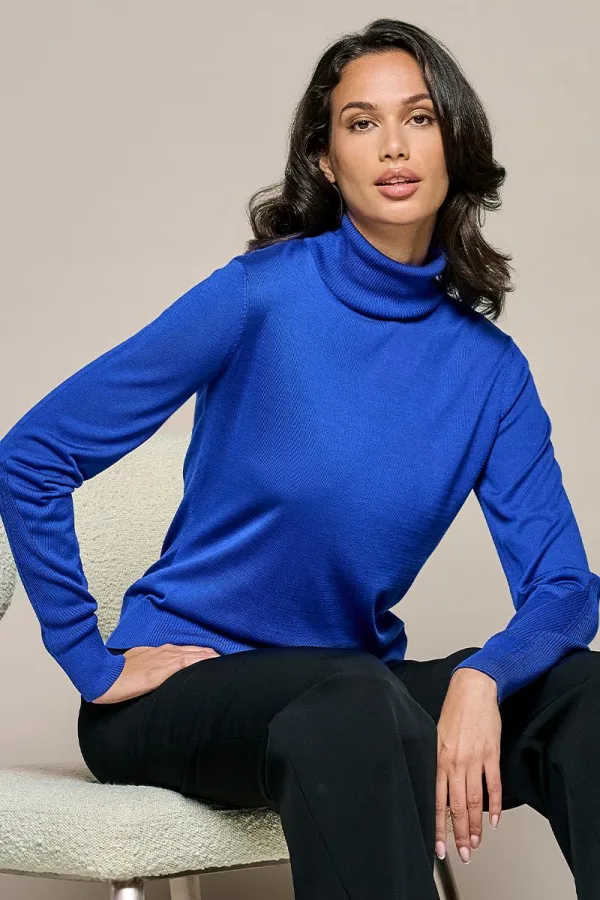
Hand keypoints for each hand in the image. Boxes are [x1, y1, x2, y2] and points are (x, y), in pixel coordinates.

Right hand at [92, 643, 220, 703]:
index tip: (220, 659)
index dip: (206, 654)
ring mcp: (165, 661)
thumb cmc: (118, 672)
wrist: (102, 676)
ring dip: (212, 660)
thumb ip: (154, 665)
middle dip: (214, 656)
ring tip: (229, 664)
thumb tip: (162, 674)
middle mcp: (167, 653)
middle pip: (198, 652)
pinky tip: (212, 667)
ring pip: (196, 656)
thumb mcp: (139, 663)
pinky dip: (200, 665)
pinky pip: (186, 665)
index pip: (191, 651)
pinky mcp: (161, 672)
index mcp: (162, 652)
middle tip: (232, 662)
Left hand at [434, 668, 501, 863]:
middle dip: (458, 834)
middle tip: (463, 854)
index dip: (438, 826)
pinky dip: (495, 805)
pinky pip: (493, 785)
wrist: (473, 689)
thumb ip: (437, 761)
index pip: (436, 800)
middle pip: (456, 806)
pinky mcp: (491, 754)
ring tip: (476, 843)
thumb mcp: (436, 735)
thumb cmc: (454, 710)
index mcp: (438, 758)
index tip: (439, 846)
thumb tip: (436, 786)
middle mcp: (455, 762)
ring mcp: (474, 759)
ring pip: (474, 800)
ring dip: (475, 825)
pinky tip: (495, 821)